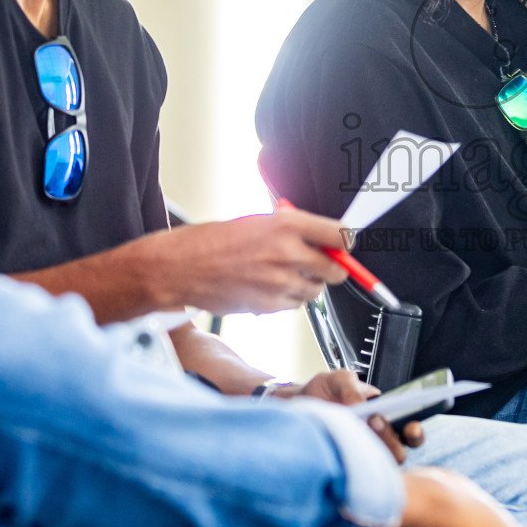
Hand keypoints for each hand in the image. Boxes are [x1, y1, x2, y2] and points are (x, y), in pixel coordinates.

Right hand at [138, 208, 349, 314]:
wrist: (181, 267)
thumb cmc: (212, 241)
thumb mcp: (256, 221)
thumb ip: (291, 230)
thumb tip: (320, 238)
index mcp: (287, 225)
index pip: (340, 235)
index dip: (346, 244)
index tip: (345, 248)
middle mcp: (288, 252)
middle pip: (336, 269)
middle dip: (333, 269)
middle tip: (323, 266)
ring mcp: (280, 282)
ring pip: (315, 291)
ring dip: (308, 285)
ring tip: (283, 274)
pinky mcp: (270, 305)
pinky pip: (294, 305)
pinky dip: (288, 299)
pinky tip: (267, 287)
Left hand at [274, 369, 425, 463]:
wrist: (298, 405)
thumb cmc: (324, 392)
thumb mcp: (338, 379)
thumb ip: (352, 388)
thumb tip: (361, 408)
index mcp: (387, 416)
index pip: (411, 430)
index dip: (416, 431)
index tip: (411, 426)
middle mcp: (378, 439)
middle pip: (399, 452)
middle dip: (390, 438)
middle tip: (373, 421)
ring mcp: (361, 453)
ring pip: (378, 465)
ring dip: (370, 449)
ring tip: (353, 431)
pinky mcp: (344, 465)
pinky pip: (354, 473)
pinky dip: (349, 462)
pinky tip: (338, 448)